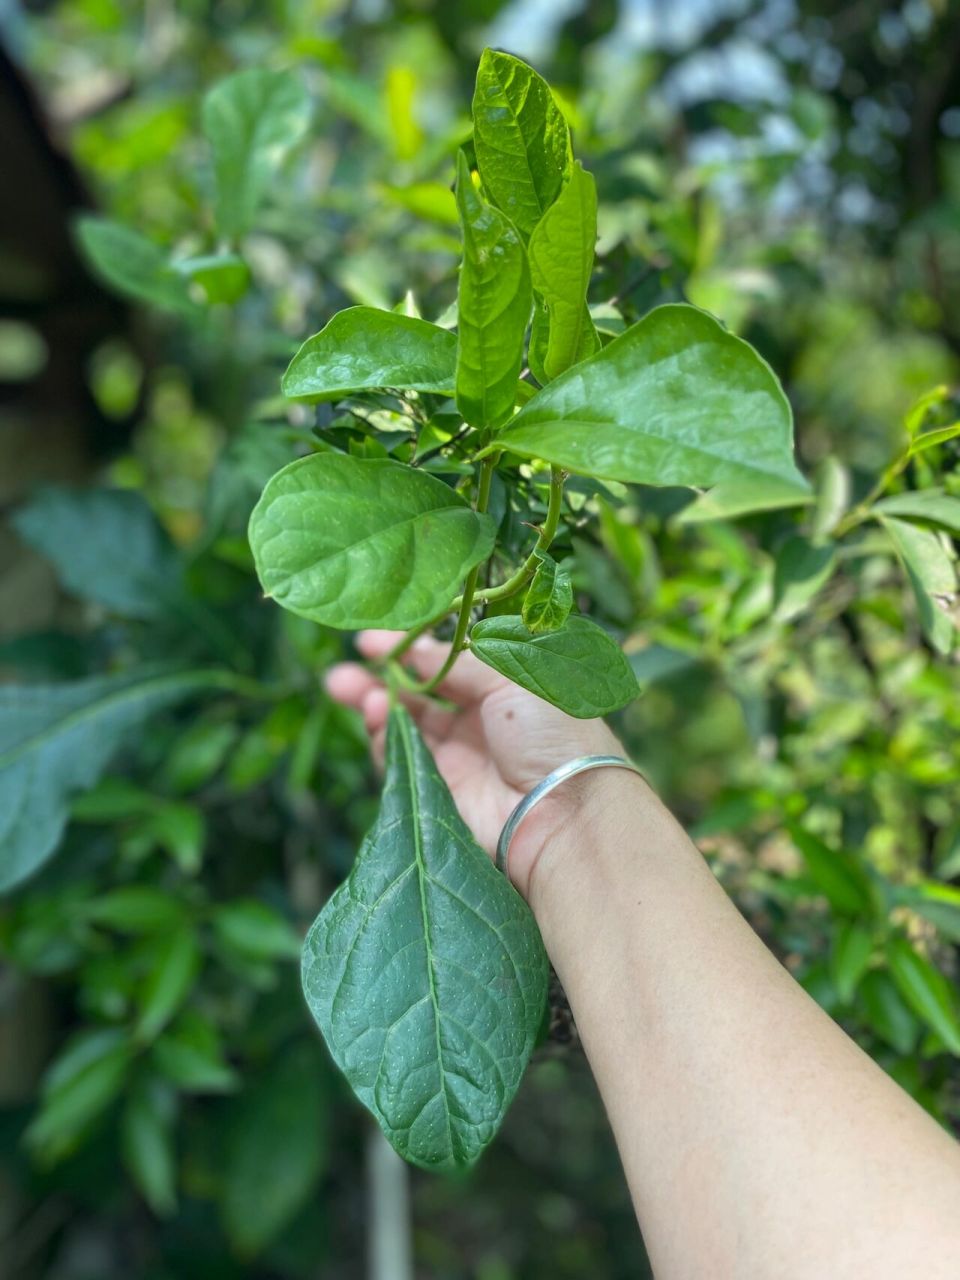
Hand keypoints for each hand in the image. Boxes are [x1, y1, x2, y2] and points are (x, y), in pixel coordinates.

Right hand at [325, 630, 622, 899]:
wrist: (563, 815)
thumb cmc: (553, 734)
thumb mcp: (513, 676)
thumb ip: (459, 661)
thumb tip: (415, 652)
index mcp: (509, 689)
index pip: (450, 662)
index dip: (412, 649)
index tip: (372, 639)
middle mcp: (482, 722)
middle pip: (420, 693)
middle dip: (381, 676)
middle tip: (346, 664)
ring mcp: (460, 758)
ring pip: (403, 725)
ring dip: (373, 702)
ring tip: (345, 686)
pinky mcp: (439, 793)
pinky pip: (400, 759)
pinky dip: (382, 735)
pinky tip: (374, 711)